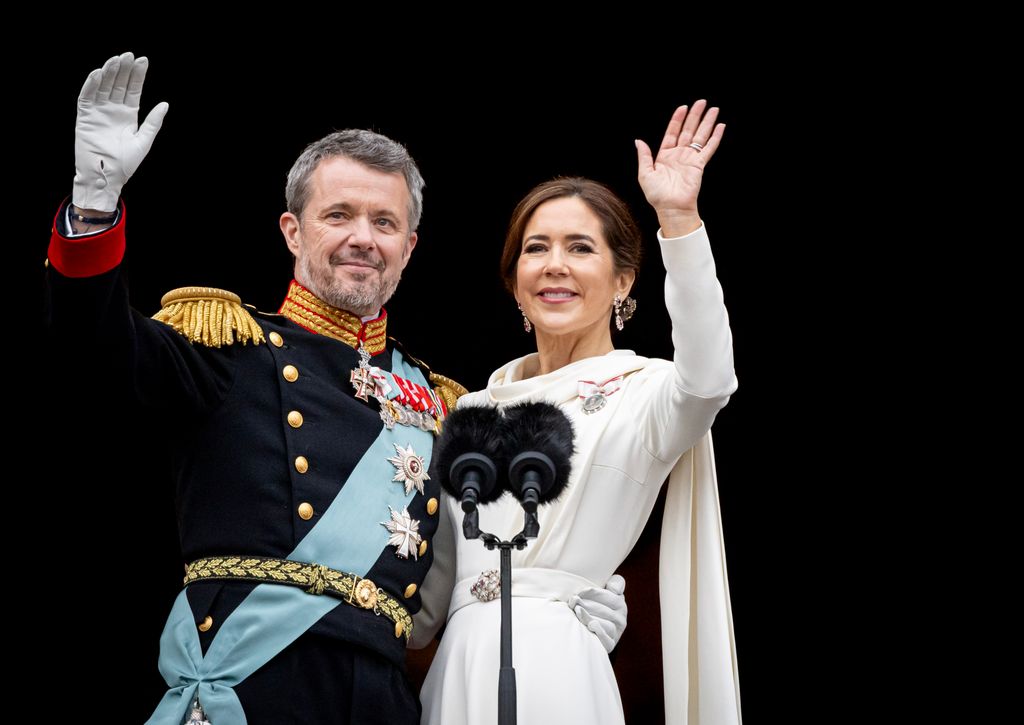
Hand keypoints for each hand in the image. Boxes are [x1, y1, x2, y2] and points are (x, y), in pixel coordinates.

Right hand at [73, 52, 168, 211]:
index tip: (143, 60)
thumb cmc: (125, 163)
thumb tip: (165, 104)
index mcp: (128, 115)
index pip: (133, 90)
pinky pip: (86, 98)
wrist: (106, 177)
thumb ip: (153, 122)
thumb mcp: (144, 141)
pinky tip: (98, 73)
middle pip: (118, 84)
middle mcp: (113, 110)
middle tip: (129, 54)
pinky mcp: (85, 117)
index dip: (137, 76)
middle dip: (124, 69)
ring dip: (108, 72)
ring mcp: (98, 112)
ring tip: (116, 59)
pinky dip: (91, 85)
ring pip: (102, 87)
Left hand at [569, 574, 626, 652]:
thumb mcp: (608, 593)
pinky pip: (607, 640)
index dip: (592, 592)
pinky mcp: (610, 645)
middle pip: (602, 610)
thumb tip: (615, 588)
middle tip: (573, 601)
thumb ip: (616, 583)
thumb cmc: (596, 606)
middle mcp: (621, 620)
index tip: (579, 592)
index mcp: (620, 604)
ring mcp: (616, 633)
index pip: (607, 596)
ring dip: (588, 617)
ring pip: (604, 624)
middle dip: (586, 604)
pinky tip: (590, 626)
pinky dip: (599, 633)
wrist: (590, 632)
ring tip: (577, 611)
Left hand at [635, 100, 723, 236]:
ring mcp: (690, 159)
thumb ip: (644, 156)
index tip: (683, 107)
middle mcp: (678, 155)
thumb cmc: (657, 195)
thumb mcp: (644, 174)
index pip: (672, 132)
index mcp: (665, 155)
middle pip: (688, 130)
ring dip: (707, 123)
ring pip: (700, 136)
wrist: (671, 208)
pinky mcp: (699, 165)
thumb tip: (638, 141)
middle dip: (695, 115)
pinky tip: (720, 127)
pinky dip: (715, 137)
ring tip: (713, 109)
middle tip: (702, 102)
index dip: (678, 119)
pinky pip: (708, 148)